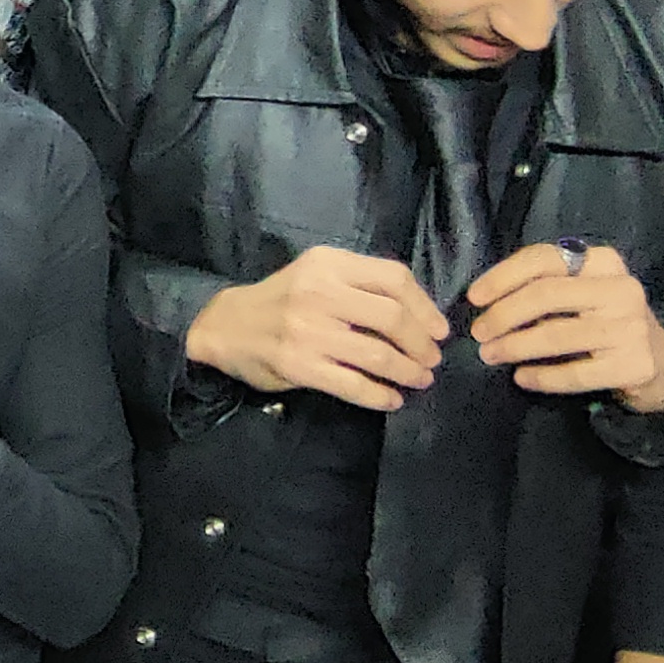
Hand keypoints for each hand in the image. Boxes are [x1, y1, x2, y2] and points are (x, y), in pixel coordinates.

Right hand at [185, 245, 445, 409]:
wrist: (225, 325)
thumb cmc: (281, 299)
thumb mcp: (316, 273)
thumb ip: (359, 283)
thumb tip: (418, 313)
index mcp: (328, 264)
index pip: (393, 279)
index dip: (425, 307)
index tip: (438, 330)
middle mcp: (319, 293)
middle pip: (392, 317)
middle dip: (421, 343)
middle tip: (432, 359)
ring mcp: (308, 331)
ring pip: (377, 355)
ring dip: (408, 371)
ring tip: (420, 379)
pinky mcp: (300, 366)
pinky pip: (353, 384)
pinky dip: (380, 395)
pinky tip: (392, 399)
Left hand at [464, 241, 663, 413]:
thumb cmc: (610, 324)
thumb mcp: (586, 294)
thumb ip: (549, 287)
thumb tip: (488, 300)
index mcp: (605, 262)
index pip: (545, 259)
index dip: (503, 276)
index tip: (475, 297)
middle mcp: (621, 288)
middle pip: (546, 295)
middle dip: (503, 314)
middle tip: (479, 333)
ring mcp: (631, 327)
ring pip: (556, 336)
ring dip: (514, 347)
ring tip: (490, 355)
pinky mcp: (634, 365)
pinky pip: (575, 373)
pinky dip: (542, 377)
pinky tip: (522, 378)